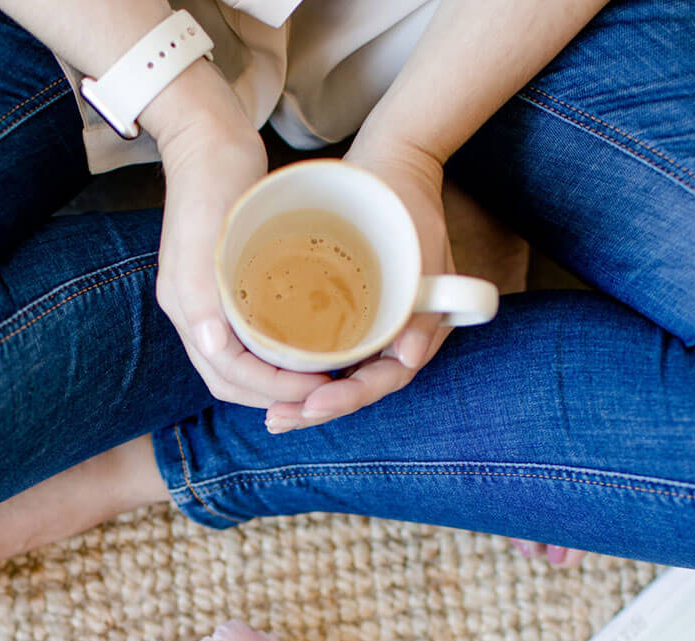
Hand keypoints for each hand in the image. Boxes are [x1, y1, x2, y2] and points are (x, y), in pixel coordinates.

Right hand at [149, 66, 332, 407]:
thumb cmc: (211, 179)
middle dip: (277, 393)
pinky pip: (254, 331)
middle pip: (234, 378)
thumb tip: (212, 347)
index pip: (227, 375)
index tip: (317, 387)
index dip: (271, 390)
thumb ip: (201, 294)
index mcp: (186, 309)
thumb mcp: (205, 234)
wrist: (211, 137)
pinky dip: (280, 347)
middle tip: (325, 389)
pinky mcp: (231, 281)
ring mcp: (212, 299)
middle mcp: (196, 313)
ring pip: (245, 360)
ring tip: (321, 373)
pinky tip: (310, 341)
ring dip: (279, 376)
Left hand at [264, 136, 452, 432]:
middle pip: (355, 389)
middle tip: (278, 420)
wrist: (395, 165)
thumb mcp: (424, 254)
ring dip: (304, 398)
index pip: (382, 381)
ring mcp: (372, 329)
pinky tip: (270, 376)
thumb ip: (422, 309)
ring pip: (338, 378)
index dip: (347, 399)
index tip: (313, 405)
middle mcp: (396, 340)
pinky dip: (302, 370)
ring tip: (271, 413)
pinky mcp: (349, 314)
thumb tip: (409, 358)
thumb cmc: (410, 206)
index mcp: (419, 333)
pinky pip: (326, 353)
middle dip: (316, 409)